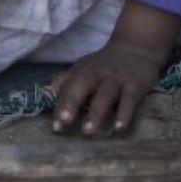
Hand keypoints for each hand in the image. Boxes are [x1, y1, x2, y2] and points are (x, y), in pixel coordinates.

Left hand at [48, 41, 164, 136]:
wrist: (135, 49)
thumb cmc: (104, 65)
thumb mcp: (82, 69)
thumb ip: (64, 81)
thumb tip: (45, 95)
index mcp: (82, 71)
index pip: (67, 88)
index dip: (60, 106)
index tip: (55, 127)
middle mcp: (97, 73)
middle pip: (81, 86)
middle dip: (71, 104)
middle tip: (64, 123)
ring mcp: (116, 78)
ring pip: (105, 95)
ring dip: (96, 113)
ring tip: (88, 132)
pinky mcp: (135, 84)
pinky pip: (129, 99)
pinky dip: (125, 113)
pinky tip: (119, 128)